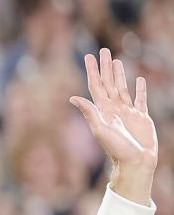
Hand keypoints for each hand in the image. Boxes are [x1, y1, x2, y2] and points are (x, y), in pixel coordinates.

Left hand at [70, 49, 156, 204]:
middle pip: (109, 82)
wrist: (134, 163)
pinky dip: (140, 89)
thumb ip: (89, 113)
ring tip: (117, 60)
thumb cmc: (116, 150)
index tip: (89, 56)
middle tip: (103, 51)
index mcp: (103, 110)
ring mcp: (128, 112)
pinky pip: (140, 99)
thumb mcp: (100, 130)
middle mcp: (114, 109)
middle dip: (105, 67)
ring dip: (120, 74)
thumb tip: (73, 97)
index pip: (96, 85)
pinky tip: (139, 79)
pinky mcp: (142, 117)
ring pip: (123, 87)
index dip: (92, 71)